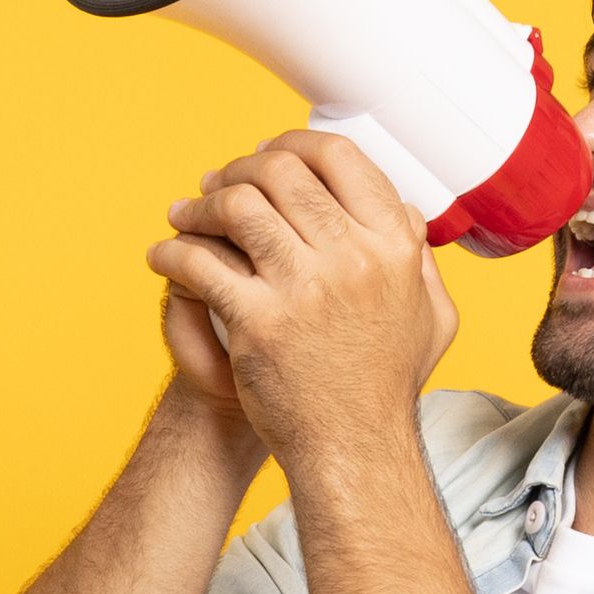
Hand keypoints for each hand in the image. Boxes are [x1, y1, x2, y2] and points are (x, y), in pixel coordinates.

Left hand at [148, 132, 460, 468]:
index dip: (293, 145)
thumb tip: (407, 212)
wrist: (352, 448)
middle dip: (238, 170)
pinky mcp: (259, 321)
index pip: (340, 157)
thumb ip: (419, 260)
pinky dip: (173, 253)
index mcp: (394, 245)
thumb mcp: (429, 316)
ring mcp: (305, 287)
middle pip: (282, 172)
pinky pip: (202, 263)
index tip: (267, 154)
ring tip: (184, 215)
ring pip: (238, 207)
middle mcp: (353, 257)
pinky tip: (163, 257)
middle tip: (216, 184)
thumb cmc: (383, 385)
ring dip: (201, 205)